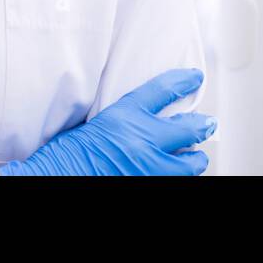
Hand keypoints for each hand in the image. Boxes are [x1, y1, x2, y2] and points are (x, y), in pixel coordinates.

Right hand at [0, 67, 214, 174]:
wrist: (56, 176)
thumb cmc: (67, 152)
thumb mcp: (96, 122)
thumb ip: (125, 118)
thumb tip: (145, 119)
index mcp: (127, 114)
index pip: (165, 90)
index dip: (185, 81)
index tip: (196, 77)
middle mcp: (144, 139)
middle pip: (191, 128)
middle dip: (203, 126)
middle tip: (207, 124)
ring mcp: (150, 166)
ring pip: (192, 162)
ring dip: (194, 158)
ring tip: (195, 156)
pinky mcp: (150, 184)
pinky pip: (176, 180)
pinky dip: (178, 175)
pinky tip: (175, 172)